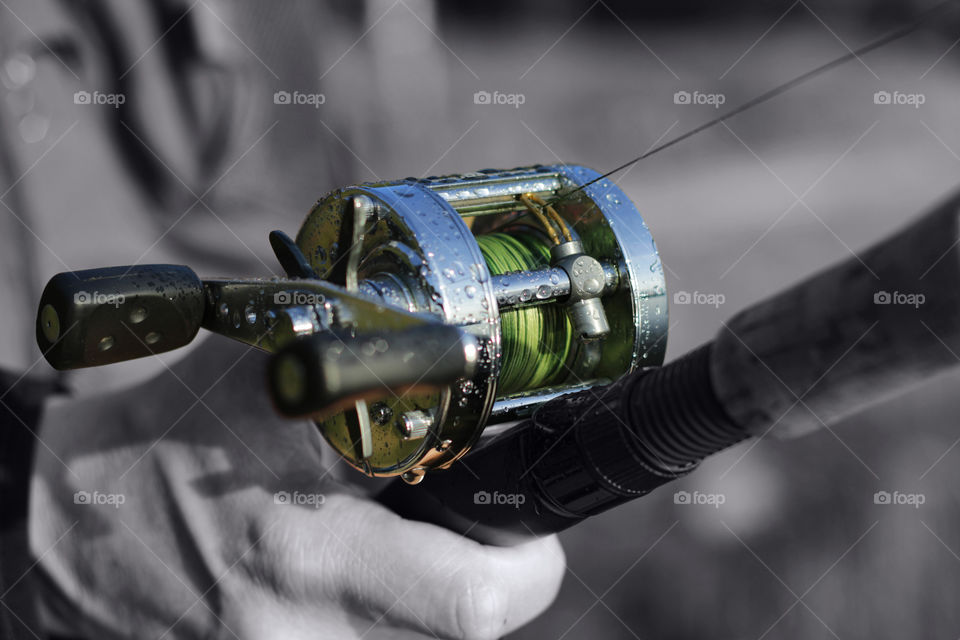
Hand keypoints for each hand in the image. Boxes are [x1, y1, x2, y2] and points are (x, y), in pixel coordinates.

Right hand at [29, 337, 564, 638]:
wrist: (68, 528)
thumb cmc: (169, 438)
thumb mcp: (267, 379)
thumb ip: (367, 364)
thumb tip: (458, 350)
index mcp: (306, 550)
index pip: (471, 601)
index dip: (525, 568)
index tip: (529, 533)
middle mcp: (299, 631)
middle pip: (460, 633)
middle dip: (488, 581)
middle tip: (470, 535)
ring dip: (427, 595)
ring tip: (390, 542)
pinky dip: (380, 616)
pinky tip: (346, 571)